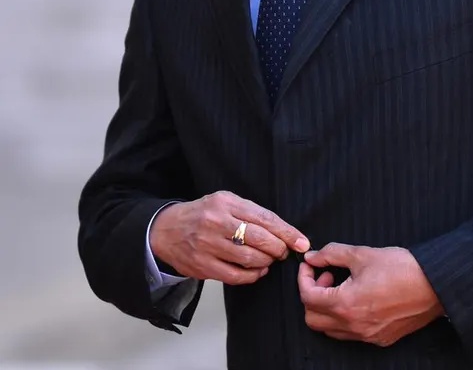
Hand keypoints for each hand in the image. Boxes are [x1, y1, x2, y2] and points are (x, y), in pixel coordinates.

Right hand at [149, 191, 309, 285]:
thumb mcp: (225, 202)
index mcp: (225, 202)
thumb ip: (250, 212)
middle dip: (278, 248)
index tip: (301, 242)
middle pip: (259, 239)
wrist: (166, 230)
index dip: (286, 232)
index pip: (264, 218)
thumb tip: (283, 231)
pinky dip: (252, 276)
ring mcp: (208, 245)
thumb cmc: (203, 214)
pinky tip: (257, 271)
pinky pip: (235, 276)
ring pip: (249, 259)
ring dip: (266, 262)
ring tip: (270, 259)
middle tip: (284, 251)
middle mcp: (217, 222)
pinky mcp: (202, 266)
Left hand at [298, 243, 443, 346]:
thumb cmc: (400, 267)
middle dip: (313, 296)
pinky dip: (345, 319)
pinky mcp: (380, 339)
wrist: (434, 284)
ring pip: (331, 330)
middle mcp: (353, 326)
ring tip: (343, 286)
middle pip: (313, 319)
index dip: (304, 278)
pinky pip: (351, 335)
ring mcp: (367, 336)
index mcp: (345, 304)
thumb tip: (312, 257)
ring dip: (328, 309)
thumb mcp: (362, 254)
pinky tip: (359, 298)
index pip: (307, 298)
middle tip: (328, 276)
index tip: (311, 266)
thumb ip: (331, 254)